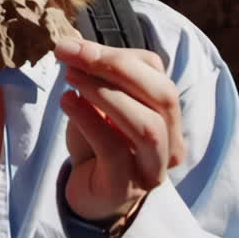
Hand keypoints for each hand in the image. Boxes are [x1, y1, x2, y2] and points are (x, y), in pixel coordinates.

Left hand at [54, 37, 185, 222]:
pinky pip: (115, 150)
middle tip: (73, 54)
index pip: (155, 71)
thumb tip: (73, 44)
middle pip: (163, 95)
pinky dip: (89, 120)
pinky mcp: (128, 187)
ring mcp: (154, 167)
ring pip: (147, 125)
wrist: (87, 193)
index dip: (116, 53)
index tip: (74, 44)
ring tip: (71, 77)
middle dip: (116, 67)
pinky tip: (67, 102)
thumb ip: (94, 76)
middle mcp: (171, 140)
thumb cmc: (96, 142)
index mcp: (166, 111)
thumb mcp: (97, 103)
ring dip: (107, 94)